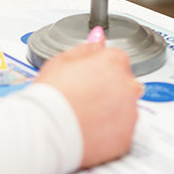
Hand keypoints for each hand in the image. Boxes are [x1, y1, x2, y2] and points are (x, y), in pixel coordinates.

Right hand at [34, 38, 140, 168]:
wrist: (44, 132)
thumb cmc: (50, 96)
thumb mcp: (63, 60)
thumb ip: (88, 48)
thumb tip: (99, 37)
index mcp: (115, 60)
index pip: (116, 61)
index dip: (99, 73)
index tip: (87, 82)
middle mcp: (128, 84)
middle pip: (124, 84)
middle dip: (108, 92)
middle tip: (84, 101)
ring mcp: (129, 111)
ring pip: (125, 109)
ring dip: (111, 112)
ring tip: (85, 118)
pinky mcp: (126, 136)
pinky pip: (122, 132)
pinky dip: (109, 134)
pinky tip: (90, 132)